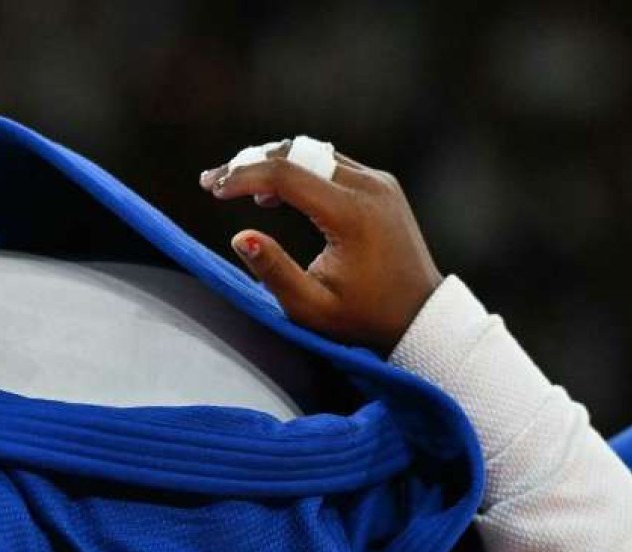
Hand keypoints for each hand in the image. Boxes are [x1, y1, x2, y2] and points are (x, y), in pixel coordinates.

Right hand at [199, 141, 442, 352]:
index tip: (212, 189)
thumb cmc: (363, 317)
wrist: (419, 314)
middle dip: (250, 163)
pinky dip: (297, 170)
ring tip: (235, 183)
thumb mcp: (311, 307)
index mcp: (352, 214)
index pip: (286, 175)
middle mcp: (369, 186)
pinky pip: (330, 164)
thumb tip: (239, 237)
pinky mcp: (380, 185)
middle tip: (212, 180)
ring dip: (272, 164)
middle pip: (299, 154)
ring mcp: (378, 181)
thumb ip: (273, 271)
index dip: (243, 177)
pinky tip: (272, 192)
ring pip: (314, 154)